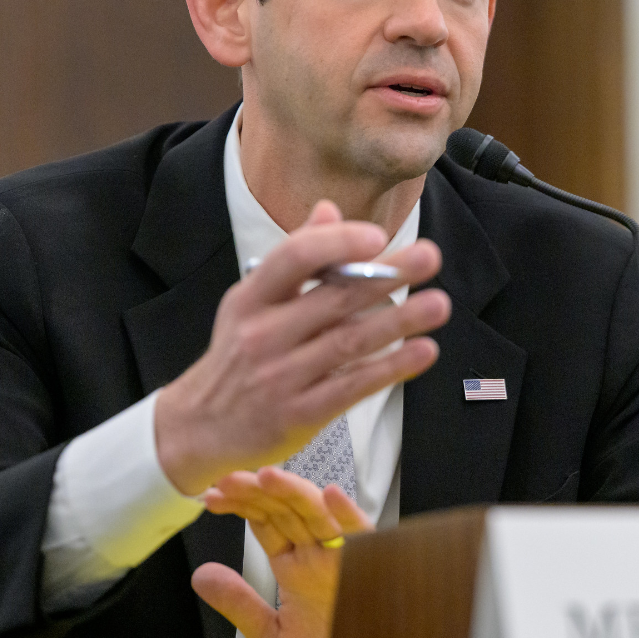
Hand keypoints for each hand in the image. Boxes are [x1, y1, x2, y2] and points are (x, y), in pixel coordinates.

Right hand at [153, 199, 450, 494]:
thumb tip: (329, 211)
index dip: (335, 244)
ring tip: (438, 304)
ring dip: (398, 321)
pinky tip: (422, 351)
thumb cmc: (237, 357)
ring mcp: (280, 376)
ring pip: (348, 342)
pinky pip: (352, 386)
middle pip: (331, 299)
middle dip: (384, 275)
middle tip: (429, 257)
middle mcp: (261, 334)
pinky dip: (390, 368)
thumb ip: (293, 260)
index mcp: (249, 299)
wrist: (201, 426)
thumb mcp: (250, 303)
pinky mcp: (299, 413)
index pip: (291, 259)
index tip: (377, 236)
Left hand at [191, 466, 375, 637]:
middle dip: (257, 492)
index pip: (266, 523)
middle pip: (287, 512)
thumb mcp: (273, 634)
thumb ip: (239, 603)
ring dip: (294, 493)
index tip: (212, 494)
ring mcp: (345, 561)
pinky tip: (330, 496)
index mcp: (297, 567)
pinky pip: (363, 538)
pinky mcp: (373, 571)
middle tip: (227, 478)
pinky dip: (349, 517)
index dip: (241, 504)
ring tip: (266, 476)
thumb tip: (200, 576)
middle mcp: (320, 558)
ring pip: (318, 516)